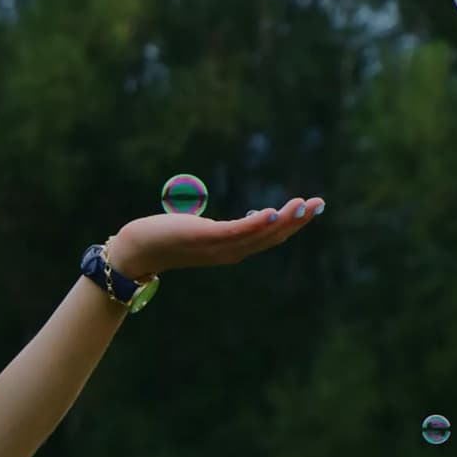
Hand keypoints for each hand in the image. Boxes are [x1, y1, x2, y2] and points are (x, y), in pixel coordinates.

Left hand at [108, 197, 325, 278]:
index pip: (268, 237)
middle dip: (297, 221)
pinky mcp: (205, 239)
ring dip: (284, 220)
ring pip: (259, 235)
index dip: (292, 224)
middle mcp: (229, 252)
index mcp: (230, 249)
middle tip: (319, 204)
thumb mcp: (201, 230)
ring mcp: (218, 247)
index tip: (311, 208)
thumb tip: (245, 219)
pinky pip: (237, 232)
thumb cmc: (165, 238)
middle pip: (271, 237)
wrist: (136, 250)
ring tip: (304, 205)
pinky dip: (257, 224)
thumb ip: (222, 227)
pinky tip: (272, 212)